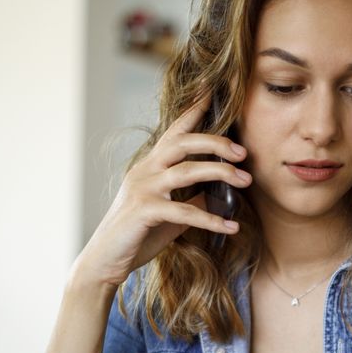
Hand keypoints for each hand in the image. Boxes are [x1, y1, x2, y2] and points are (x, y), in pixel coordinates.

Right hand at [73, 95, 251, 288]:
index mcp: (151, 165)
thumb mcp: (171, 212)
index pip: (174, 131)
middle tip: (244, 152)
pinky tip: (232, 227)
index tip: (212, 92)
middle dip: (216, 143)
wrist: (105, 260)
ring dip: (221, 174)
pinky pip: (184, 211)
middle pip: (183, 143)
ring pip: (187, 171)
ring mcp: (142, 189)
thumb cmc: (138, 234)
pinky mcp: (143, 211)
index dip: (193, 110)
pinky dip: (211, 218)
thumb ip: (192, 198)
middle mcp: (145, 170)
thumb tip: (220, 193)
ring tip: (246, 181)